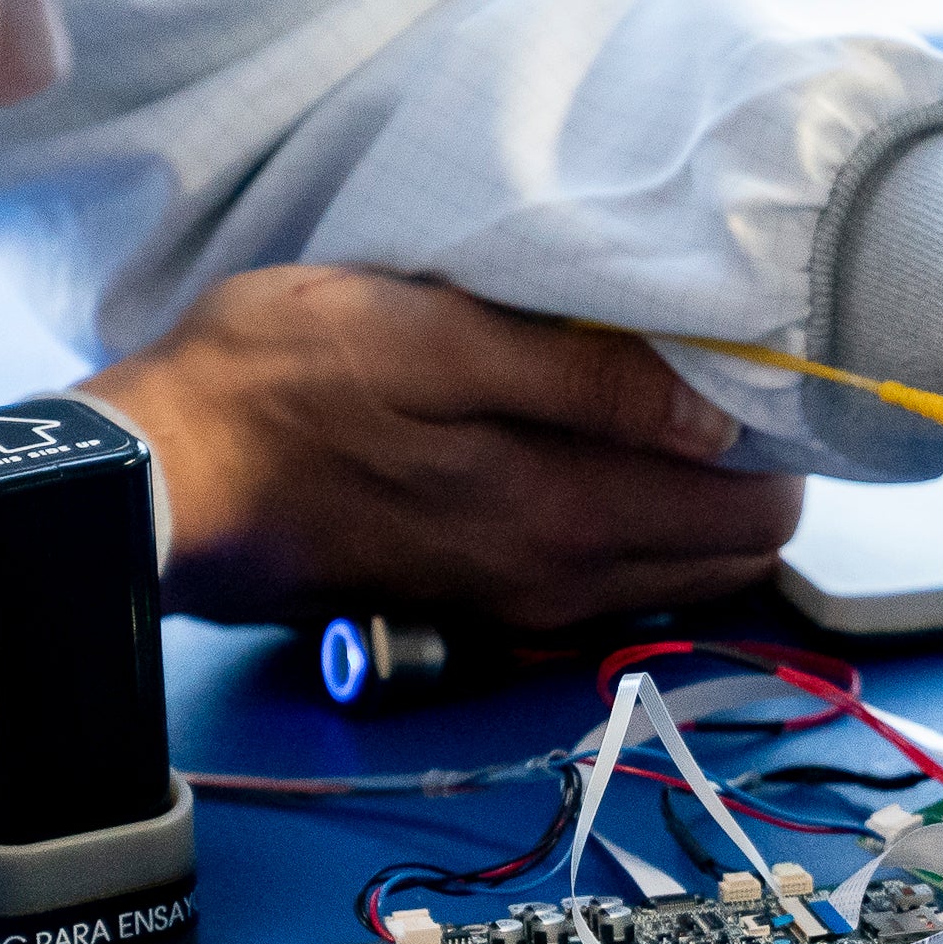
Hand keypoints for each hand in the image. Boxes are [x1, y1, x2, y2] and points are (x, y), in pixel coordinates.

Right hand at [77, 266, 804, 625]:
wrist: (160, 476)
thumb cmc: (276, 383)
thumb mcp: (432, 337)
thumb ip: (583, 379)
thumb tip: (712, 415)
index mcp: (564, 517)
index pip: (754, 517)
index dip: (781, 441)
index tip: (759, 365)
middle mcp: (559, 586)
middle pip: (729, 560)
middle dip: (751, 478)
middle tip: (722, 380)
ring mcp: (518, 606)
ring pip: (670, 579)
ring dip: (692, 507)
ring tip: (663, 411)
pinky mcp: (476, 606)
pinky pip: (601, 588)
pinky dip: (628, 534)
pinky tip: (592, 461)